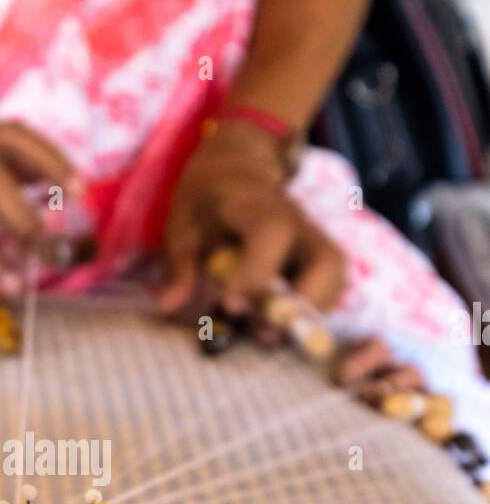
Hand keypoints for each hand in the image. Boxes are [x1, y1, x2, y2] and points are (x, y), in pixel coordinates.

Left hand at [159, 120, 344, 328]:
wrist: (235, 169)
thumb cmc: (205, 201)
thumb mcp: (182, 228)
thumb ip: (179, 267)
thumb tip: (168, 304)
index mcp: (255, 207)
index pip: (271, 235)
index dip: (255, 272)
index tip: (228, 304)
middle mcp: (295, 222)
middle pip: (325, 260)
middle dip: (301, 304)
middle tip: (265, 331)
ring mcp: (311, 237)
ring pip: (335, 274)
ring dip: (312, 312)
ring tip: (272, 334)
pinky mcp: (316, 252)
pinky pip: (332, 283)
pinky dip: (314, 310)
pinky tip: (281, 324)